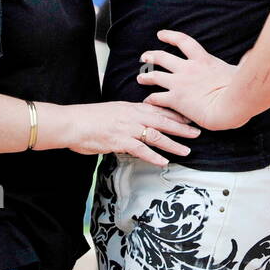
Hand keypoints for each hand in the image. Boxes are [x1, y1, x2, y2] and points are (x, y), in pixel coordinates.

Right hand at [60, 101, 197, 166]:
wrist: (72, 123)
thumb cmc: (89, 119)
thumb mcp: (112, 112)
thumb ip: (127, 117)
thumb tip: (138, 125)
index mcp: (131, 108)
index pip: (159, 109)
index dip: (176, 114)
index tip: (189, 117)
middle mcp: (132, 116)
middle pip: (163, 120)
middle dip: (182, 127)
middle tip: (197, 132)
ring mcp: (127, 128)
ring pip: (156, 135)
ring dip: (173, 143)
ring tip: (187, 150)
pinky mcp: (119, 140)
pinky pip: (140, 149)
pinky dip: (153, 156)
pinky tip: (163, 162)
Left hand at [136, 30, 246, 131]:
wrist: (229, 105)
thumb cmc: (239, 88)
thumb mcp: (241, 70)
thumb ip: (244, 61)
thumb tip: (252, 53)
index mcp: (202, 60)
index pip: (183, 42)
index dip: (170, 36)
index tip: (161, 34)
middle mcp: (187, 69)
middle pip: (163, 58)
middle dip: (151, 56)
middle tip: (144, 57)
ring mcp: (179, 83)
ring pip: (155, 76)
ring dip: (146, 77)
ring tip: (140, 78)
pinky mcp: (175, 99)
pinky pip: (156, 98)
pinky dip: (150, 99)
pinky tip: (146, 102)